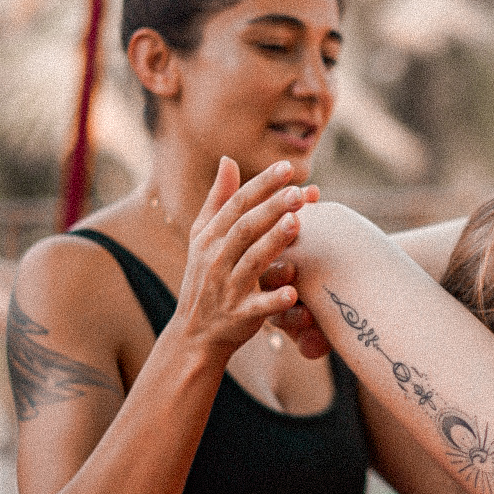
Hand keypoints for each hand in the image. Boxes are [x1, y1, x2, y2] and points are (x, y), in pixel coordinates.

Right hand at [168, 157, 319, 366]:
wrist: (194, 334)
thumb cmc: (205, 278)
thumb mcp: (203, 238)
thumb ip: (218, 199)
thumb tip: (228, 159)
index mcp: (210, 237)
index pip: (236, 204)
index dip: (262, 185)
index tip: (287, 168)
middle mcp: (216, 259)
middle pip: (245, 228)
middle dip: (272, 208)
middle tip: (300, 192)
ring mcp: (227, 288)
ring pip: (252, 262)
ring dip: (274, 242)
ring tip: (297, 223)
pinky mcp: (239, 316)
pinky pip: (258, 307)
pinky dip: (274, 300)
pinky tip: (294, 292)